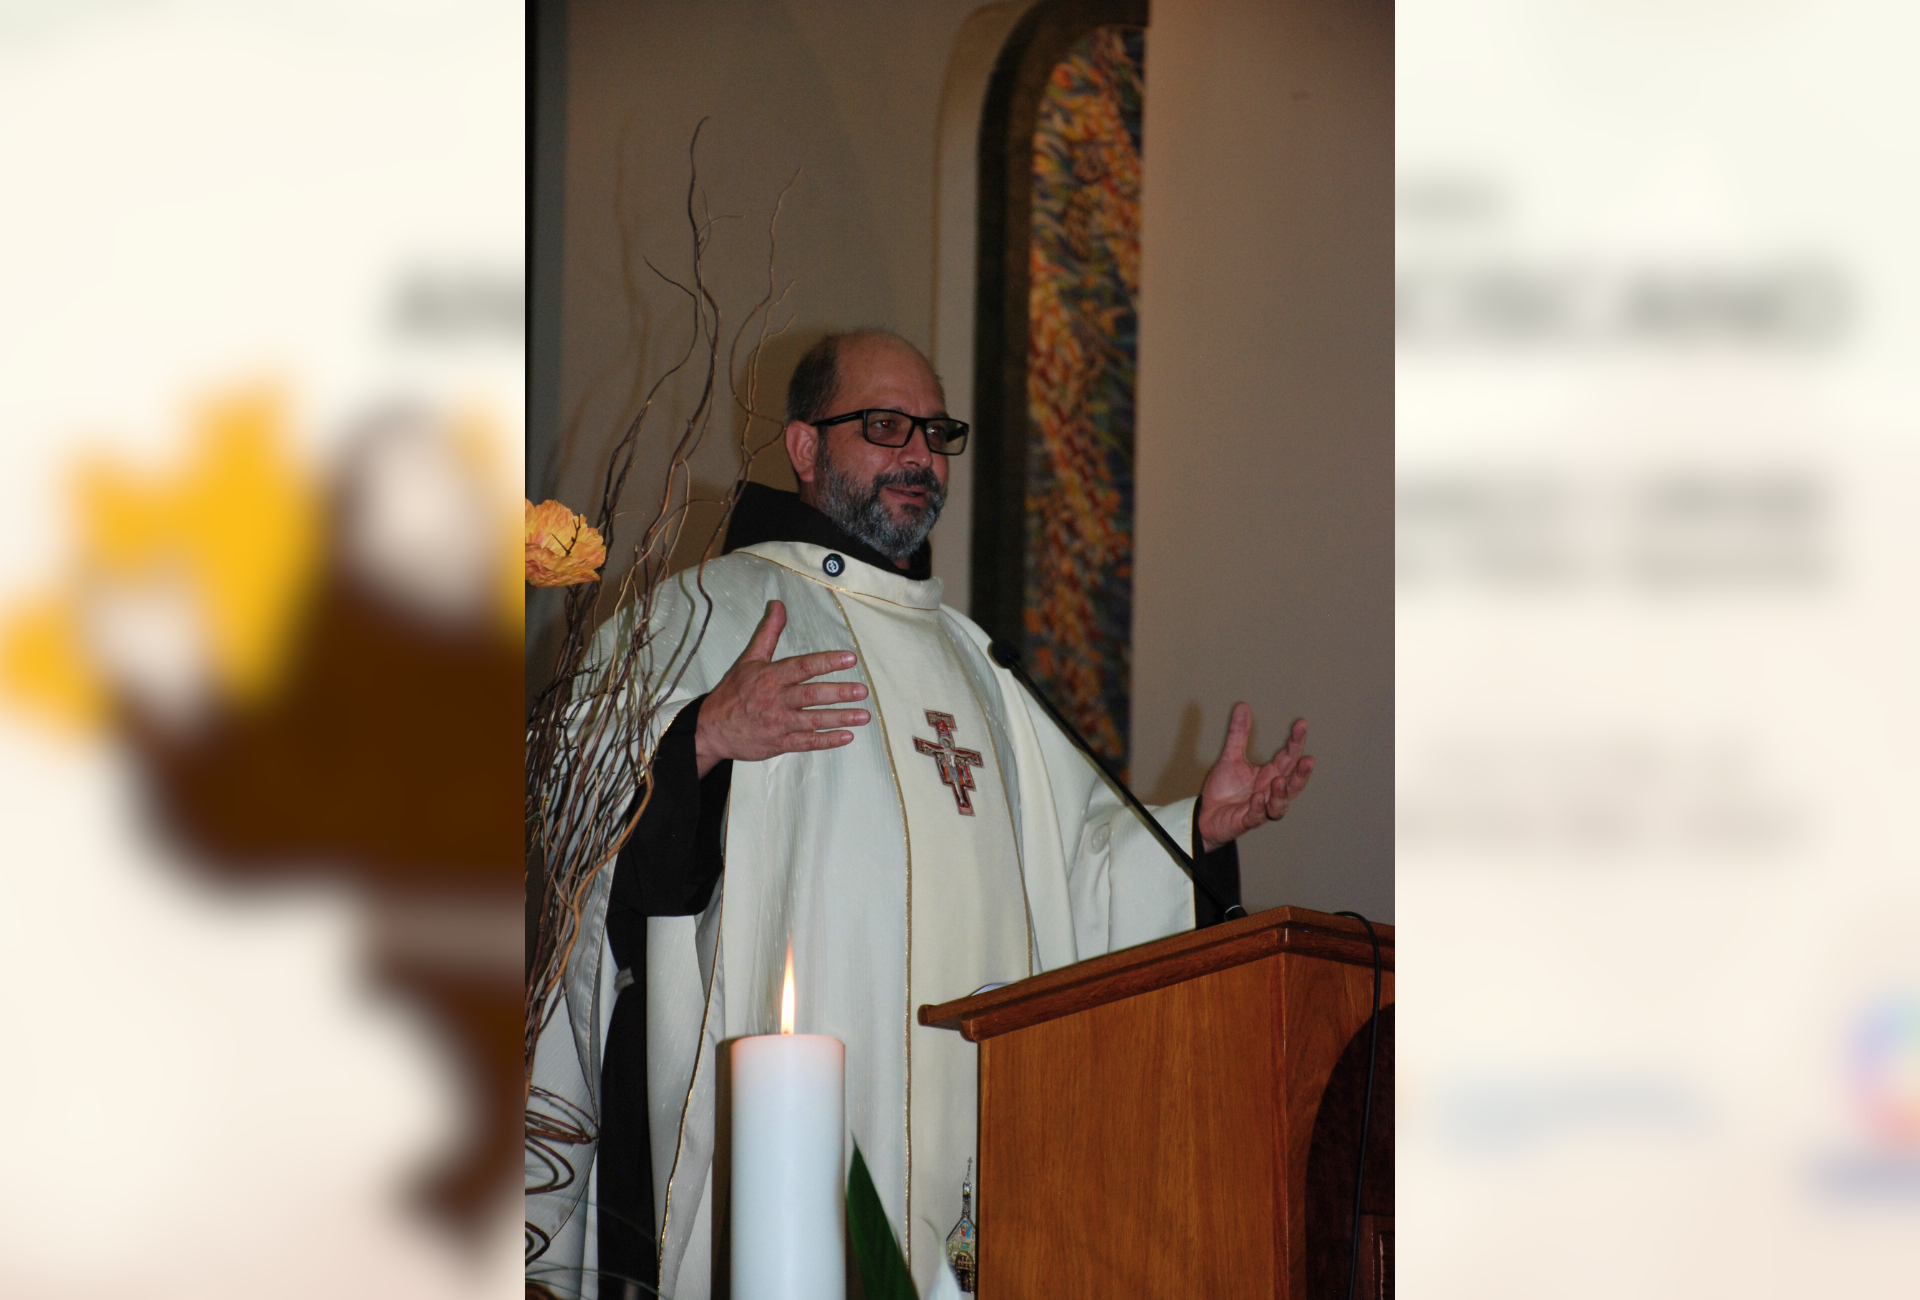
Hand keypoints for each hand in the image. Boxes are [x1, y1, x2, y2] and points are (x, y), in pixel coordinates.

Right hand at [693, 600, 869, 775]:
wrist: (711, 729)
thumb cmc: (733, 693)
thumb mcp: (749, 659)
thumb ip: (769, 633)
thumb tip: (779, 604)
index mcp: (770, 677)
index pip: (802, 667)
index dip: (827, 662)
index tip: (850, 658)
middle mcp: (776, 700)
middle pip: (810, 695)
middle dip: (838, 693)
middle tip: (862, 691)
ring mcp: (778, 724)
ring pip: (812, 721)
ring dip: (839, 718)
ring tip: (863, 716)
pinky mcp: (779, 743)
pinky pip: (806, 743)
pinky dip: (826, 741)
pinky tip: (847, 737)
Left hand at [1196, 707, 1313, 852]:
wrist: (1206, 815)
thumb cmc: (1224, 790)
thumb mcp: (1230, 757)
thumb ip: (1238, 734)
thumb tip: (1242, 706)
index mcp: (1270, 774)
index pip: (1288, 757)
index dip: (1296, 741)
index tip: (1301, 724)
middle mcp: (1270, 792)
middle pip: (1293, 783)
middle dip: (1302, 773)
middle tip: (1308, 759)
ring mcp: (1261, 808)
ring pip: (1280, 805)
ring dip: (1282, 793)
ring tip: (1279, 780)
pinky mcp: (1246, 821)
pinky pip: (1256, 816)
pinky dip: (1259, 807)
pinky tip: (1258, 797)